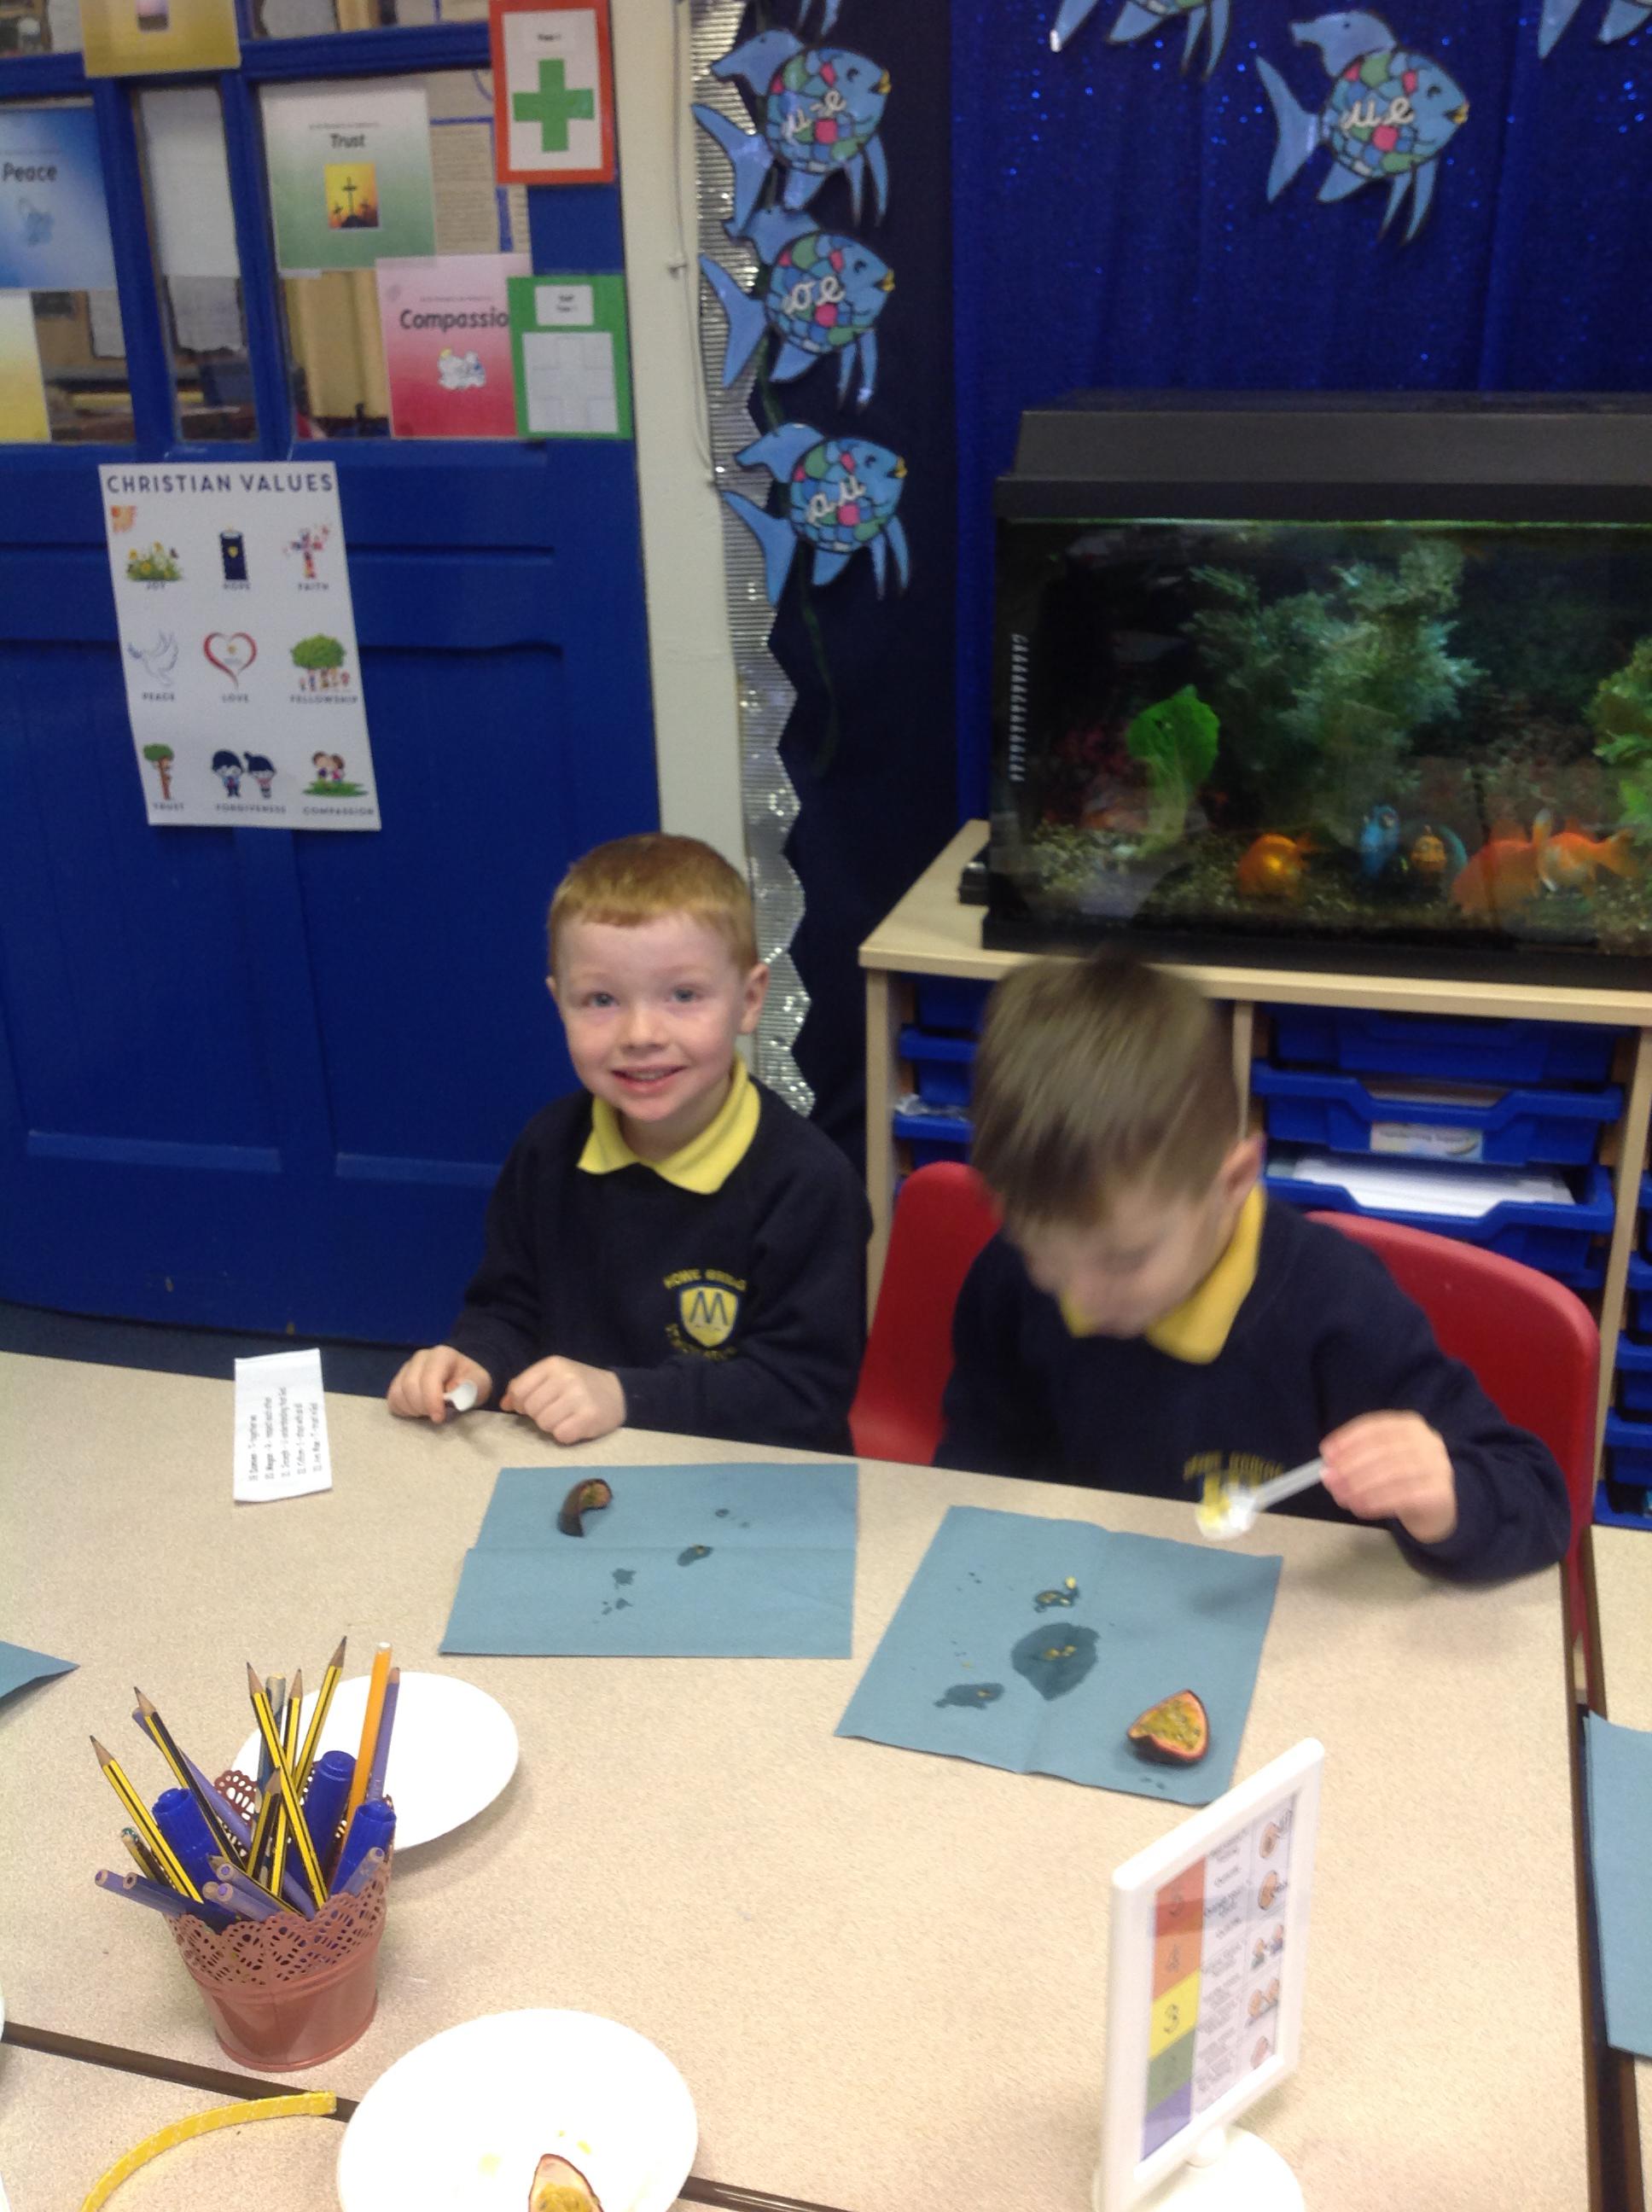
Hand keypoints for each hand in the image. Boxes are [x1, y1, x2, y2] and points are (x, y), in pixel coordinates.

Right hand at [387, 1345, 491, 1424]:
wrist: (462, 1377)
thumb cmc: (470, 1382)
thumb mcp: (480, 1383)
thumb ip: (472, 1386)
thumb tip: (454, 1391)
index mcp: (442, 1355)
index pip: (429, 1379)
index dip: (432, 1401)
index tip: (439, 1418)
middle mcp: (420, 1357)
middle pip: (410, 1387)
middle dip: (422, 1407)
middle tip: (436, 1415)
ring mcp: (406, 1367)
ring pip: (397, 1393)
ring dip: (412, 1409)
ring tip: (428, 1412)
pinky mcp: (398, 1380)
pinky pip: (392, 1399)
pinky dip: (402, 1410)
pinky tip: (417, 1411)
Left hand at [501, 1357, 625, 1444]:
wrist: (618, 1393)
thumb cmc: (580, 1385)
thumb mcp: (553, 1377)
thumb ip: (526, 1387)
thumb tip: (504, 1404)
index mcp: (553, 1365)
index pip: (519, 1390)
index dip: (521, 1403)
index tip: (534, 1405)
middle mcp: (565, 1378)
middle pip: (531, 1409)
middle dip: (539, 1415)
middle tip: (555, 1411)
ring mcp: (578, 1397)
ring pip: (544, 1424)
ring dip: (552, 1426)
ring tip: (566, 1417)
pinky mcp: (589, 1417)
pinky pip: (561, 1435)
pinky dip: (566, 1435)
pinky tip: (575, 1426)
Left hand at [1320, 1411, 1457, 1546]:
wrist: (1437, 1508)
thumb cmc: (1403, 1479)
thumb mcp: (1382, 1462)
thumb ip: (1357, 1461)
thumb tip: (1328, 1469)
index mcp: (1409, 1425)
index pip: (1375, 1428)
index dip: (1348, 1440)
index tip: (1326, 1454)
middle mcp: (1427, 1440)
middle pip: (1383, 1450)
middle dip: (1351, 1465)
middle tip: (1330, 1480)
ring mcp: (1438, 1465)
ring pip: (1393, 1473)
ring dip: (1362, 1486)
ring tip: (1342, 1497)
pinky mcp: (1441, 1491)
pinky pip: (1404, 1496)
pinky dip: (1378, 1501)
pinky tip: (1361, 1508)